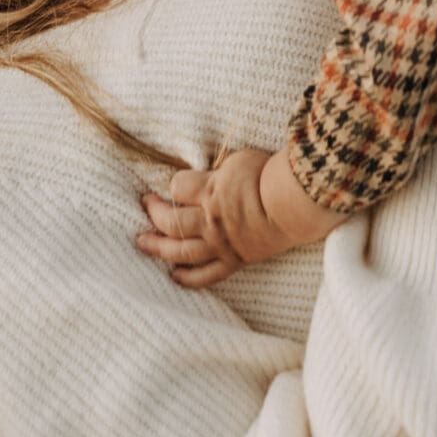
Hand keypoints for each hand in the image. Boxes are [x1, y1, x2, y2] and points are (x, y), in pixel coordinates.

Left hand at [136, 146, 340, 287]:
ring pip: (181, 250)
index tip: (173, 183)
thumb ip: (220, 168)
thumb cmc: (272, 175)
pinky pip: (206, 275)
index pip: (178, 186)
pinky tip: (174, 276)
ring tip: (142, 243)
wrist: (294, 205)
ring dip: (158, 247)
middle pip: (171, 220)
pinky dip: (188, 277)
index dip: (173, 184)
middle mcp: (209, 219)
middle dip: (154, 212)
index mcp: (210, 190)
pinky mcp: (234, 260)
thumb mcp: (241, 158)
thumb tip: (210, 169)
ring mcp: (220, 243)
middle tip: (144, 205)